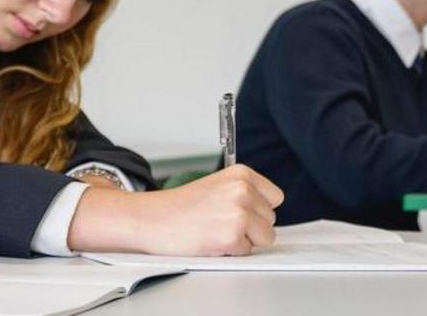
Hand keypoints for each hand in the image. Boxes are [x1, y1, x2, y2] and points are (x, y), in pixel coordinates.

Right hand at [68, 164, 283, 255]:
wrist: (151, 219)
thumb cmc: (180, 207)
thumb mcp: (217, 186)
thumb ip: (244, 193)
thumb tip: (268, 212)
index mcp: (242, 174)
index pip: (275, 198)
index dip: (257, 208)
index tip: (237, 210)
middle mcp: (243, 190)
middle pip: (271, 219)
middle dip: (251, 226)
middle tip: (219, 221)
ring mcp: (238, 213)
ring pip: (265, 237)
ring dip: (244, 240)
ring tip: (216, 230)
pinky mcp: (232, 236)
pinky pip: (248, 252)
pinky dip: (231, 251)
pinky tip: (211, 240)